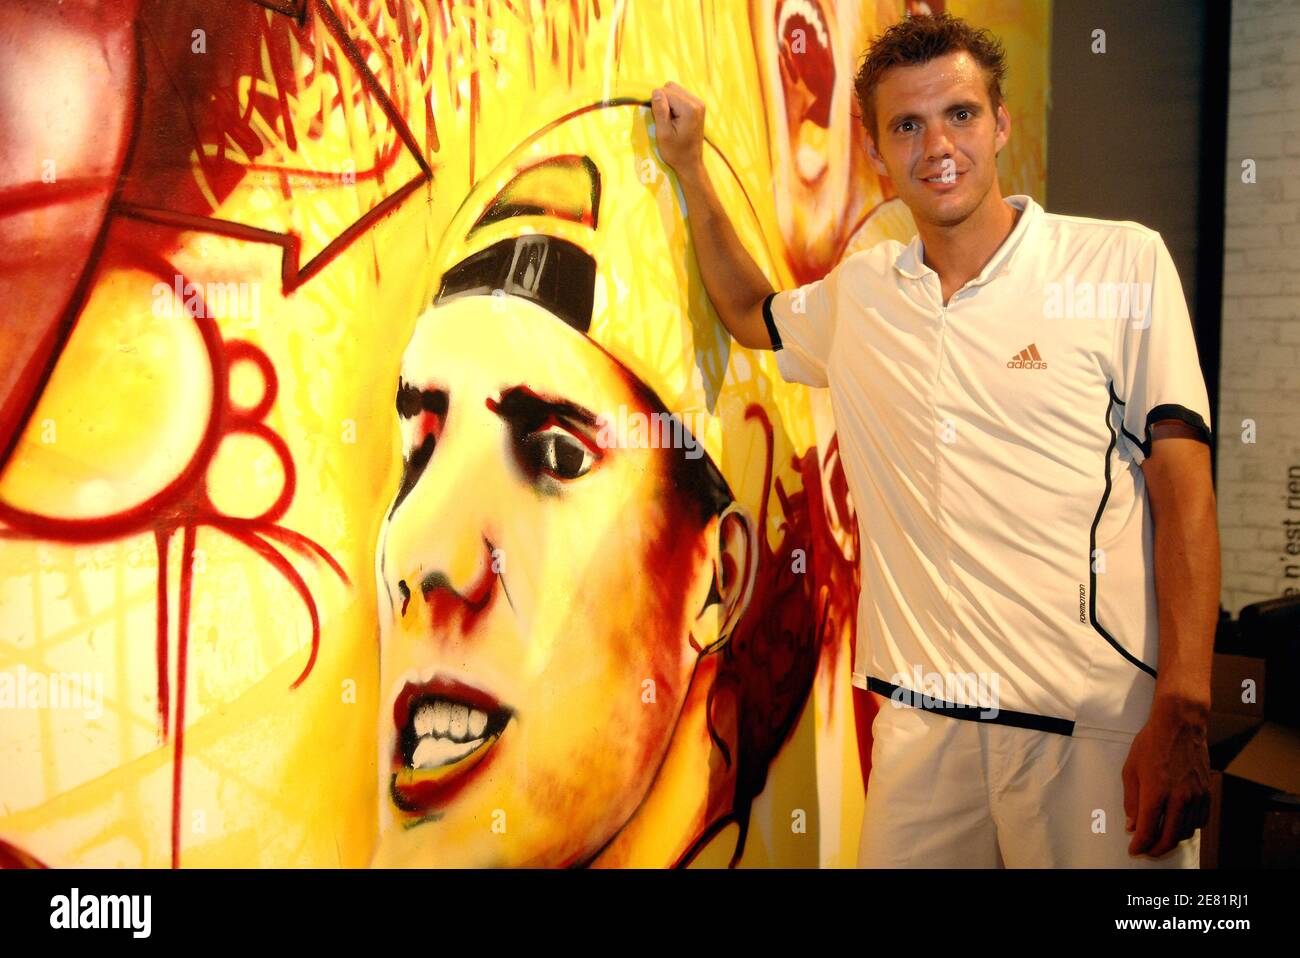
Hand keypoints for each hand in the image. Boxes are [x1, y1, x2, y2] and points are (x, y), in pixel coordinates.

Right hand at [650, 81, 704, 173]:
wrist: (690, 163)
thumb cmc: (676, 152)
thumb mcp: (663, 134)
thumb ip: (660, 111)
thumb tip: (656, 91)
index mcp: (689, 108)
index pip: (665, 92)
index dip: (657, 105)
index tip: (661, 122)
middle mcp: (697, 102)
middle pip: (670, 87)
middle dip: (663, 101)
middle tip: (666, 121)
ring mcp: (699, 103)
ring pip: (675, 90)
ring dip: (668, 102)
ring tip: (671, 121)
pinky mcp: (698, 105)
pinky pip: (680, 96)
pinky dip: (674, 104)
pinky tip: (676, 119)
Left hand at [1121, 696, 1211, 857]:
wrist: (1180, 725)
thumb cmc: (1150, 743)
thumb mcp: (1130, 770)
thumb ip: (1131, 800)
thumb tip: (1132, 825)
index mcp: (1156, 792)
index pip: (1147, 830)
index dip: (1139, 844)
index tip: (1133, 849)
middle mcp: (1179, 798)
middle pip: (1170, 837)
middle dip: (1156, 849)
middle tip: (1146, 850)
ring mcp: (1196, 796)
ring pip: (1186, 831)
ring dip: (1172, 839)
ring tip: (1160, 837)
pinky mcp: (1206, 792)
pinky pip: (1200, 820)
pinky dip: (1189, 828)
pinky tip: (1178, 824)